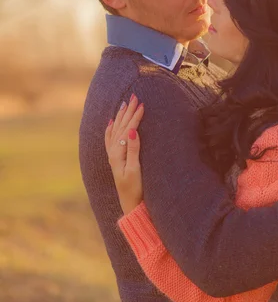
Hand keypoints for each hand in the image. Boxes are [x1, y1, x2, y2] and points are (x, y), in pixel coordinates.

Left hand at [105, 94, 144, 214]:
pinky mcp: (116, 160)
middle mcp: (113, 152)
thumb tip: (131, 130)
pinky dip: (112, 129)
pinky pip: (111, 139)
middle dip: (128, 111)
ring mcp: (114, 156)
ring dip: (121, 116)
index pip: (127, 129)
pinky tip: (112, 123)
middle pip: (120, 127)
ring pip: (116, 130)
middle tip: (134, 97)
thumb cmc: (136, 189)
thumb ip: (133, 149)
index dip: (135, 116)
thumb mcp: (135, 169)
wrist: (130, 205)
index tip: (142, 104)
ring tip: (125, 104)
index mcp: (118, 153)